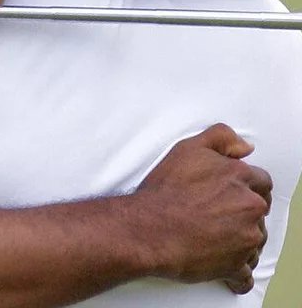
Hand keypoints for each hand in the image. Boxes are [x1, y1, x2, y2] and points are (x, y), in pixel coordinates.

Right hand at [134, 124, 270, 293]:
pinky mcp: (237, 265)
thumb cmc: (165, 188)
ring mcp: (246, 238)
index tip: (230, 192)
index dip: (246, 185)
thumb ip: (220, 137)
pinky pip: (244, 273)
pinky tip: (218, 264)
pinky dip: (234, 272)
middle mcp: (249, 206)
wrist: (150, 227)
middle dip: (243, 212)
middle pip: (259, 210)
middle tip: (218, 213)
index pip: (261, 181)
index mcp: (240, 177)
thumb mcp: (187, 148)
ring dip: (239, 239)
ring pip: (253, 240)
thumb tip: (246, 146)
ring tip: (212, 237)